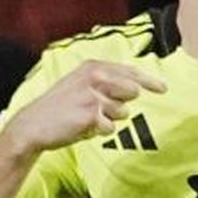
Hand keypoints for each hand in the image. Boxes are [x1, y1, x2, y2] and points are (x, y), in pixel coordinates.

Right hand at [7, 60, 168, 157]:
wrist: (34, 124)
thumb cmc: (60, 106)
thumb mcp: (80, 84)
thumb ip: (107, 82)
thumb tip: (137, 87)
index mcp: (92, 66)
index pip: (130, 71)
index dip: (150, 81)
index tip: (164, 89)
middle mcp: (95, 77)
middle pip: (132, 92)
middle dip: (122, 103)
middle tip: (98, 108)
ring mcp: (94, 95)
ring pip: (122, 113)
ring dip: (108, 119)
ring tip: (86, 118)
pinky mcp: (92, 115)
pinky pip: (110, 128)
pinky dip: (99, 131)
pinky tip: (82, 127)